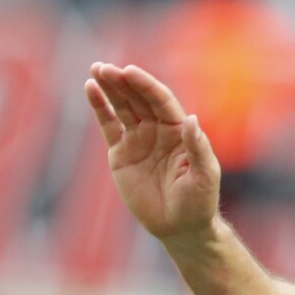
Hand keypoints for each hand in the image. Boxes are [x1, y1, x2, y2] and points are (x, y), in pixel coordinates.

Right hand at [84, 63, 220, 242]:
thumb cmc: (198, 202)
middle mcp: (158, 129)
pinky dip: (100, 107)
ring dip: (109, 88)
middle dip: (123, 82)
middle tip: (105, 67)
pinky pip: (109, 125)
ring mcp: (138, 139)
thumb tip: (191, 119)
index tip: (130, 72)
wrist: (179, 227)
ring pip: (122, 106)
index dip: (145, 85)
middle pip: (138, 98)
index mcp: (179, 130)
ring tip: (96, 70)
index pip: (160, 100)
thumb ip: (196, 148)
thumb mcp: (204, 176)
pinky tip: (90, 88)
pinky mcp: (121, 153)